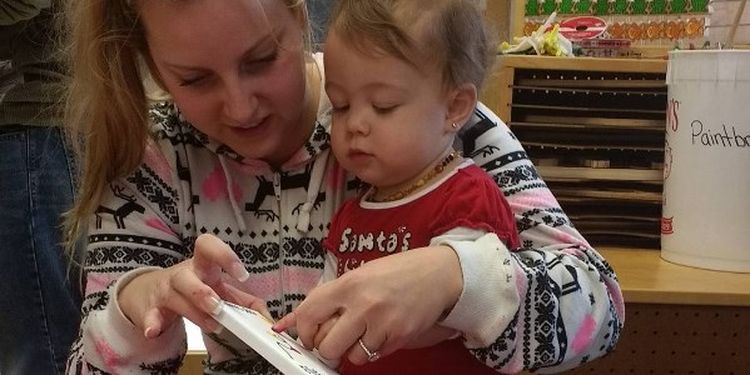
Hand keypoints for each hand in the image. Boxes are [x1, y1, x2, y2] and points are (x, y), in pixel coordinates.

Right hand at [118, 234, 269, 337]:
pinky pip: (150, 316)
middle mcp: (182, 275)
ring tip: (212, 325)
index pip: (208, 246)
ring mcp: (165, 292)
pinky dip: (152, 323)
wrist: (151, 293)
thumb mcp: (219, 289)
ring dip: (193, 312)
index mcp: (201, 264)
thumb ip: (244, 301)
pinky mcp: (151, 310)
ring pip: (174, 298)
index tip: (242, 275)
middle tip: (219, 306)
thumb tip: (267, 317)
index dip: (225, 256)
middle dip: (202, 292)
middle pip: (187, 276)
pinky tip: (154, 330)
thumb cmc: (194, 287)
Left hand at [273, 246, 462, 364]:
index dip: (303, 332)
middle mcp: (362, 304)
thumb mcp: (358, 276)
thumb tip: (288, 321)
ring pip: (351, 356)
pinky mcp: (399, 337)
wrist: (438, 274)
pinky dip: (374, 349)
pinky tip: (382, 331)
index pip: (308, 315)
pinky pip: (374, 356)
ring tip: (365, 331)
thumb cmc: (396, 273)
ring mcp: (382, 322)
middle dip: (328, 347)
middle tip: (336, 338)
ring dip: (354, 350)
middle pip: (326, 346)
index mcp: (348, 284)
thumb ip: (326, 298)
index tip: (309, 335)